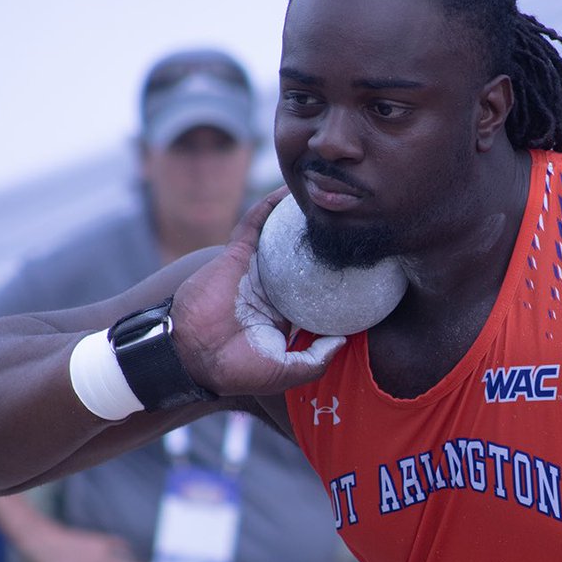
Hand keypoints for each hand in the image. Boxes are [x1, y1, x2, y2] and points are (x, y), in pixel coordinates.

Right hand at [171, 190, 345, 395]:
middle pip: (303, 259)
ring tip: (327, 198)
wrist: (195, 356)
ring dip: (299, 217)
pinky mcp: (237, 255)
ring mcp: (255, 270)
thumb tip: (344, 340)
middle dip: (325, 242)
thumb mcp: (287, 371)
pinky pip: (255, 223)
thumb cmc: (238, 369)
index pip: (316, 292)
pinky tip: (291, 190)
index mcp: (285, 315)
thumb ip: (317, 358)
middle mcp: (272, 289)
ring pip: (281, 235)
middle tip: (354, 224)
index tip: (366, 269)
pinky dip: (270, 205)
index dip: (338, 281)